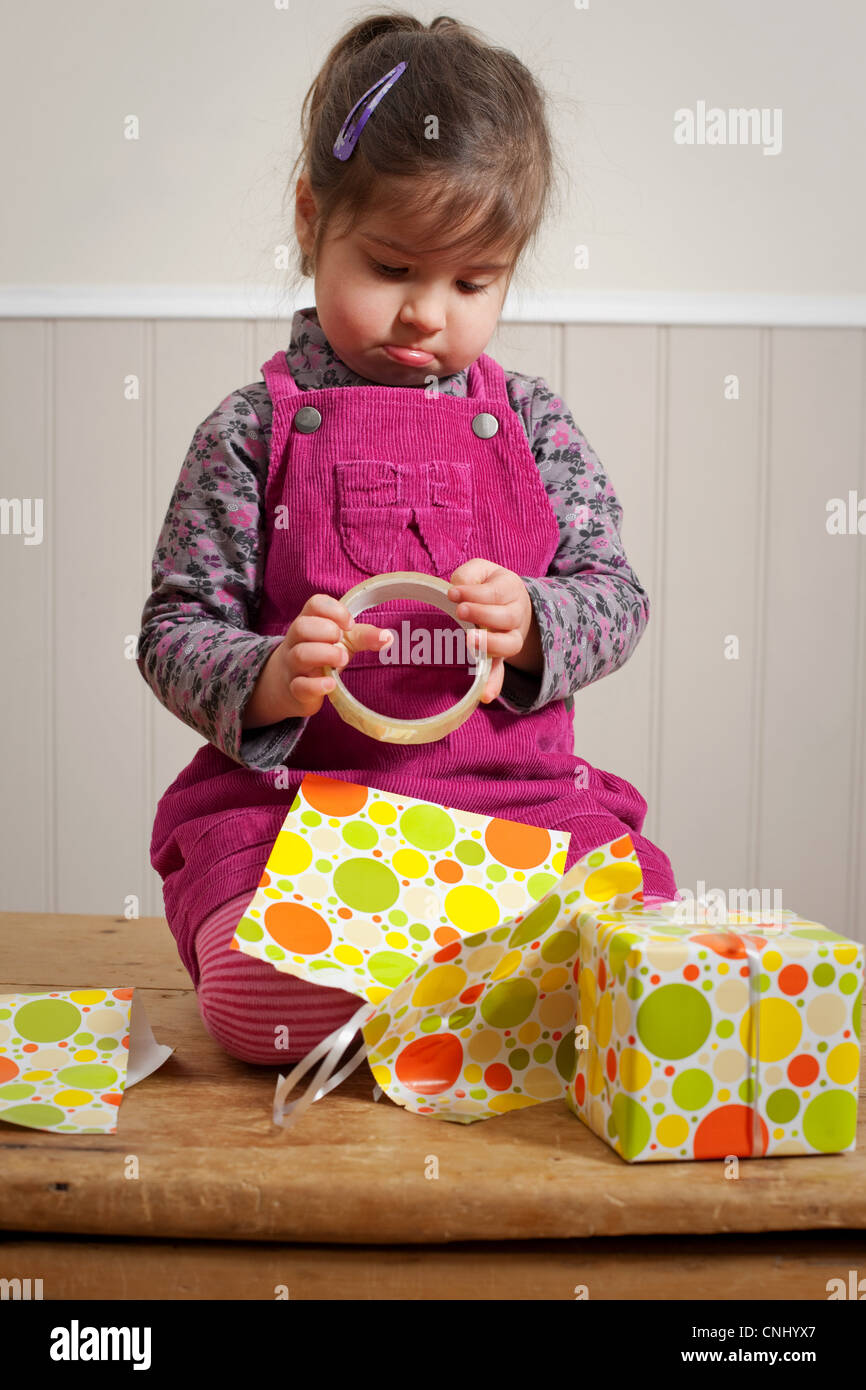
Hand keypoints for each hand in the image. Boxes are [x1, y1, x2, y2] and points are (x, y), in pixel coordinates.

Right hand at [242, 593, 392, 726]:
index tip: (350, 624)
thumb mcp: (342, 641)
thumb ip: (364, 636)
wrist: (289, 685)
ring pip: (300, 654)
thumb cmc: (321, 655)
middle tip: (342, 644)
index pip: (315, 604)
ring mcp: (293, 665)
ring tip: (343, 660)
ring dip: (325, 654)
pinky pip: (299, 685)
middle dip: (326, 631)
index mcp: (308, 622)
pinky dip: (316, 685)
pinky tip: (331, 684)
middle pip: (302, 626)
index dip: (334, 610)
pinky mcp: (294, 689)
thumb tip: (388, 636)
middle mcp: (296, 641)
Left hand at [447, 558, 536, 703]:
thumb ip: (469, 575)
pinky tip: (485, 695)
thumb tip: (457, 588)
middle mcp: (516, 614)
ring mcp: (511, 637)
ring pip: (510, 643)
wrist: (510, 601)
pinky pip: (501, 671)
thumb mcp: (480, 571)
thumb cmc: (487, 584)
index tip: (452, 593)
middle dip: (483, 614)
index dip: (475, 593)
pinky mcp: (500, 656)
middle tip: (461, 611)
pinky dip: (494, 683)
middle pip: (507, 617)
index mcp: (510, 589)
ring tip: (469, 641)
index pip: (496, 592)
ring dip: (490, 643)